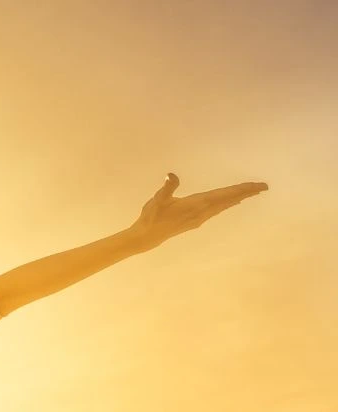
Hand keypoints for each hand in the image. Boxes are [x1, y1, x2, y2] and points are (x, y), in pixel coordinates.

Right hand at [128, 172, 268, 250]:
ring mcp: (200, 218)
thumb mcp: (157, 200)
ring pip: (224, 206)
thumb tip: (172, 175)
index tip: (258, 186)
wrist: (147, 236)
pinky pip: (217, 210)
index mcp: (196, 204)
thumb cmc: (152, 217)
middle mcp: (202, 212)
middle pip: (228, 200)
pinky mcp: (195, 221)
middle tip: (263, 187)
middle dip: (246, 192)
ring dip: (237, 198)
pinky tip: (229, 203)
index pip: (224, 195)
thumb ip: (167, 187)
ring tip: (250, 192)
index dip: (242, 189)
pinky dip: (227, 204)